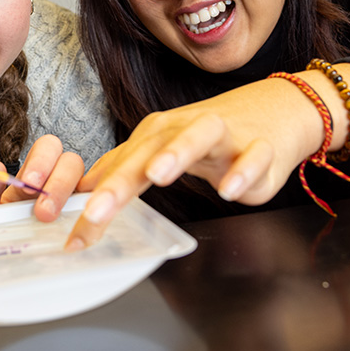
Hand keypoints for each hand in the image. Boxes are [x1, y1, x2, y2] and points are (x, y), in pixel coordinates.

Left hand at [0, 134, 84, 221]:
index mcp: (34, 172)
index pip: (48, 147)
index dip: (42, 161)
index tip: (28, 184)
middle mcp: (56, 180)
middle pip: (71, 162)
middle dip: (58, 181)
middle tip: (42, 209)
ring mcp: (72, 200)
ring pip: (84, 186)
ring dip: (68, 200)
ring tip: (48, 219)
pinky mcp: (80, 221)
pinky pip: (88, 212)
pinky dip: (83, 216)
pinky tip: (70, 229)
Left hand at [63, 78, 332, 250]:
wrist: (274, 112)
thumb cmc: (210, 140)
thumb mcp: (161, 151)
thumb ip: (124, 170)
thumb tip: (79, 190)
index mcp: (155, 135)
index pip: (118, 169)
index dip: (94, 202)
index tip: (75, 237)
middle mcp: (183, 129)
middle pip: (148, 151)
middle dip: (121, 182)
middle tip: (96, 210)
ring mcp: (223, 136)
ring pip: (198, 138)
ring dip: (176, 154)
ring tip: (157, 176)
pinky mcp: (260, 148)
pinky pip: (252, 157)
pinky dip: (242, 171)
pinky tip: (228, 190)